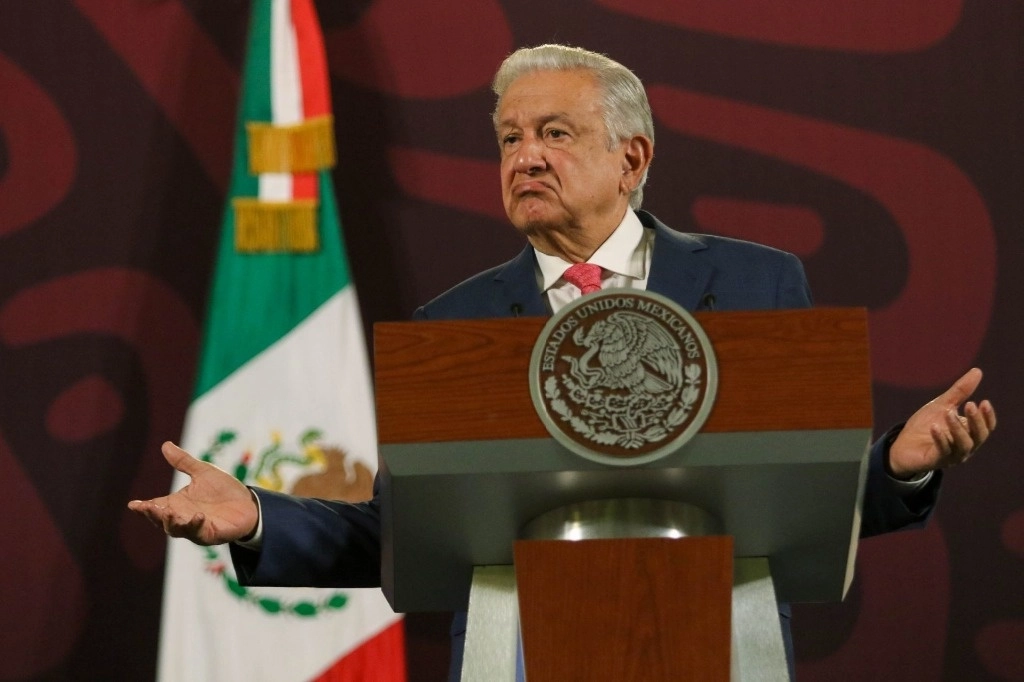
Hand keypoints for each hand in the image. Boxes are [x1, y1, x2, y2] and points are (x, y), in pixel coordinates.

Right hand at [127, 442, 258, 545]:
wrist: (248, 503)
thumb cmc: (224, 490)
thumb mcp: (203, 472)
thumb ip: (184, 462)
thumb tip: (165, 445)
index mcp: (177, 504)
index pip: (156, 507)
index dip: (143, 508)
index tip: (133, 504)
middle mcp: (183, 517)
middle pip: (162, 521)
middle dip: (154, 515)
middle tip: (148, 507)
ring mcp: (195, 528)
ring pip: (177, 530)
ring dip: (171, 522)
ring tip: (169, 512)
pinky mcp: (210, 534)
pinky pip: (199, 533)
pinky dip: (196, 526)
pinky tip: (198, 516)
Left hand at [888, 368, 996, 479]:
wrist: (902, 445)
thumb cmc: (925, 426)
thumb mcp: (942, 405)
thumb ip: (959, 392)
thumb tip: (977, 371)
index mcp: (969, 434)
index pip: (986, 427)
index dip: (987, 416)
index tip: (984, 402)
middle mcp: (965, 447)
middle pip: (979, 436)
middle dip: (976, 421)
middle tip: (970, 404)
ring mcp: (952, 455)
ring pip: (964, 445)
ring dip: (957, 428)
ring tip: (948, 412)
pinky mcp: (936, 461)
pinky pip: (943, 451)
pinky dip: (940, 439)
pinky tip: (935, 427)